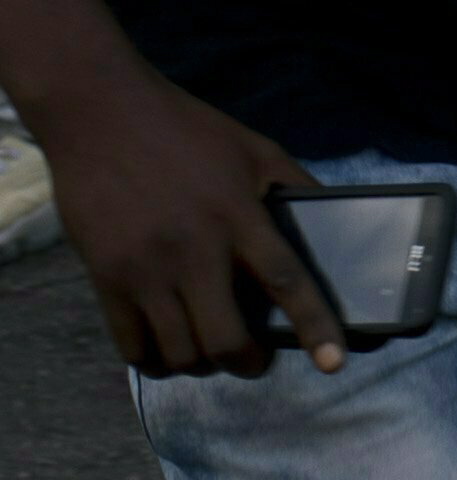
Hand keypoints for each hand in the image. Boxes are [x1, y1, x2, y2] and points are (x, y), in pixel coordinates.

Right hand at [41, 72, 342, 375]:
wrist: (100, 114)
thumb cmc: (186, 130)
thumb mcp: (256, 149)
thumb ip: (295, 186)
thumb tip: (332, 222)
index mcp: (239, 215)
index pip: (286, 281)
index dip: (316, 326)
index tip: (333, 364)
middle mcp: (193, 249)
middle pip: (224, 338)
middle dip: (246, 363)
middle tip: (253, 360)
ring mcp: (144, 267)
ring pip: (177, 351)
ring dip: (199, 365)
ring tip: (208, 354)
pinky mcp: (105, 276)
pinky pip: (129, 343)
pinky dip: (152, 359)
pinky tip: (164, 352)